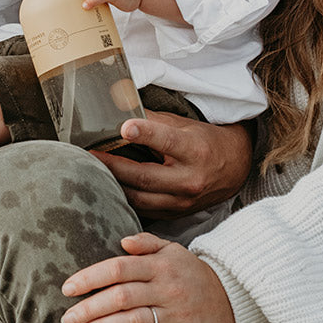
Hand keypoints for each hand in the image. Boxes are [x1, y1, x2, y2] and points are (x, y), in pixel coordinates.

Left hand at [60, 232, 234, 322]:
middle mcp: (167, 288)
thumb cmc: (190, 271)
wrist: (231, 295)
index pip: (120, 268)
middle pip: (122, 297)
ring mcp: (177, 314)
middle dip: (90, 308)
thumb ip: (146, 244)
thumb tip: (122, 241)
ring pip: (135, 322)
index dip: (91, 277)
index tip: (68, 288)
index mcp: (160, 265)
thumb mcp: (172, 249)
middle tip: (67, 318)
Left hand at [92, 111, 252, 217]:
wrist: (234, 170)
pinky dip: (124, 198)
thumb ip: (154, 120)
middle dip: (112, 165)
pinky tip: (109, 188)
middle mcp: (190, 179)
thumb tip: (121, 107)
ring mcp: (182, 202)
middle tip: (88, 154)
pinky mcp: (175, 214)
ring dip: (113, 184)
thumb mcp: (185, 125)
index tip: (124, 126)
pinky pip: (143, 210)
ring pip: (139, 198)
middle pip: (144, 176)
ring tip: (92, 172)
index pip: (167, 141)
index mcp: (195, 151)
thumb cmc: (205, 142)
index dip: (145, 133)